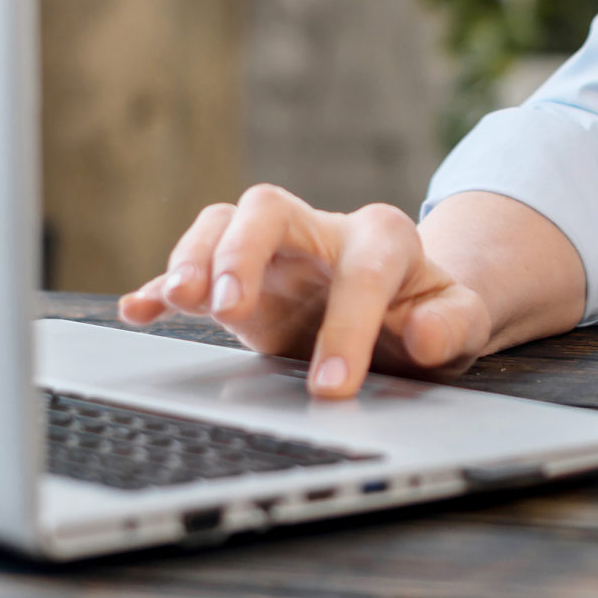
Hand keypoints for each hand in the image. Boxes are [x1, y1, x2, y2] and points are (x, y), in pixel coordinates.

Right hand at [117, 185, 493, 398]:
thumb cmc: (427, 313)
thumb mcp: (460, 322)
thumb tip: (423, 334)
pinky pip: (192, 271)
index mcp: (381, 237)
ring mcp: (272, 253)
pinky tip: (138, 309)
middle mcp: (318, 232)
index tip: (333, 388)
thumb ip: (452, 326)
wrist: (406, 309)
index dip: (347, 330)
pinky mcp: (239, 281)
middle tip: (231, 306)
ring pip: (222, 225)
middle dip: (244, 252)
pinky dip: (161, 287)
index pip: (360, 273)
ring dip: (196, 258)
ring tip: (180, 298)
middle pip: (268, 209)